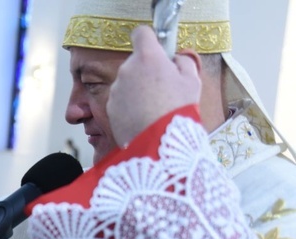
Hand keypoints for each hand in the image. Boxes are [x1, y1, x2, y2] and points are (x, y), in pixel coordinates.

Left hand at [107, 25, 200, 146]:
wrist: (158, 142)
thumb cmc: (177, 109)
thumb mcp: (192, 81)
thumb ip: (182, 62)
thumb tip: (175, 59)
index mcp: (147, 57)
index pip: (142, 33)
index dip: (150, 40)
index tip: (157, 50)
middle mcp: (127, 70)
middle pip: (136, 62)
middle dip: (147, 70)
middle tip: (163, 87)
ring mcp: (116, 89)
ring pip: (127, 82)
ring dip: (137, 89)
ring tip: (154, 106)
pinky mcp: (110, 107)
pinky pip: (121, 100)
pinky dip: (129, 105)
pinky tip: (143, 117)